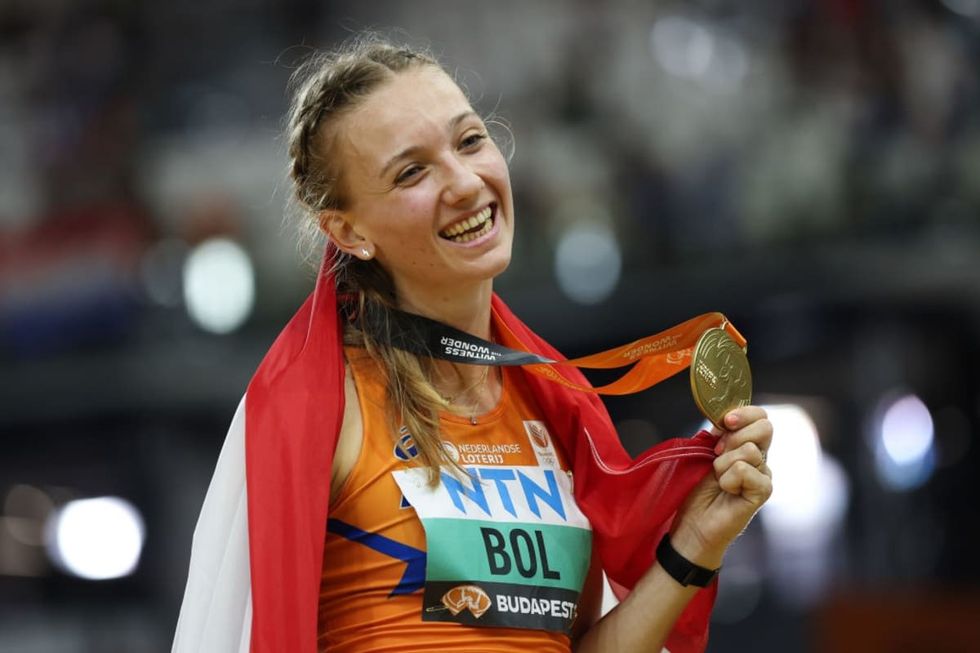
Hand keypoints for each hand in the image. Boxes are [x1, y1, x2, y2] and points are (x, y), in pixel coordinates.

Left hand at [670, 406, 772, 568]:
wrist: (693, 524)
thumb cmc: (697, 491)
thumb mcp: (705, 454)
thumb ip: (719, 435)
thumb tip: (726, 420)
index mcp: (748, 445)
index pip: (761, 416)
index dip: (744, 413)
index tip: (724, 422)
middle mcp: (761, 458)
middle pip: (765, 427)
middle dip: (734, 437)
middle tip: (717, 454)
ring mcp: (764, 475)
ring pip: (750, 450)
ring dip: (724, 464)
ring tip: (719, 480)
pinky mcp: (763, 491)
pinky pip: (745, 470)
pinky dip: (728, 479)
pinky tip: (727, 491)